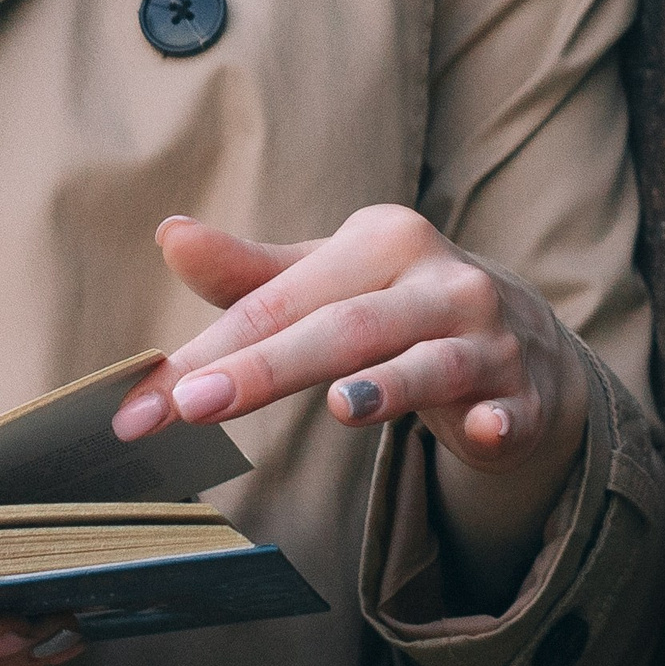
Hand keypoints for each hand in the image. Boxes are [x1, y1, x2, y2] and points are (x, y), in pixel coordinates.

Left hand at [114, 205, 589, 603]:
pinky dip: (497, 421)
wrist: (521, 337)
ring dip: (391, 386)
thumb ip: (251, 273)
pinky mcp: (524, 396)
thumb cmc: (399, 303)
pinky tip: (485, 430)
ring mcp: (487, 339)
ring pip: (429, 364)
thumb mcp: (332, 280)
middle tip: (192, 406)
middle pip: (342, 329)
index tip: (141, 404)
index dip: (206, 353)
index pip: (279, 303)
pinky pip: (510, 411)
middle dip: (264, 369)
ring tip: (342, 409)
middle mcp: (437, 281)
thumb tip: (170, 234)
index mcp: (381, 243)